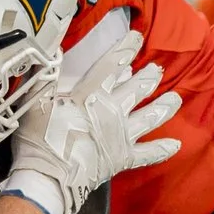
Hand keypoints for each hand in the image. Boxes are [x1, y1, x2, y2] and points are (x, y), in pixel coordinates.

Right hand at [1, 30, 181, 213]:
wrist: (49, 177)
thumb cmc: (39, 138)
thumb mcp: (37, 101)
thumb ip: (46, 75)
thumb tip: (52, 48)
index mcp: (91, 94)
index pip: (111, 66)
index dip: (125, 49)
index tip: (136, 36)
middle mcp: (112, 111)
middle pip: (135, 89)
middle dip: (148, 77)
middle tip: (158, 69)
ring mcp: (121, 135)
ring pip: (149, 117)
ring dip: (163, 106)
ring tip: (175, 98)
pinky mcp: (123, 157)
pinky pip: (148, 153)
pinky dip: (161, 149)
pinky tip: (176, 144)